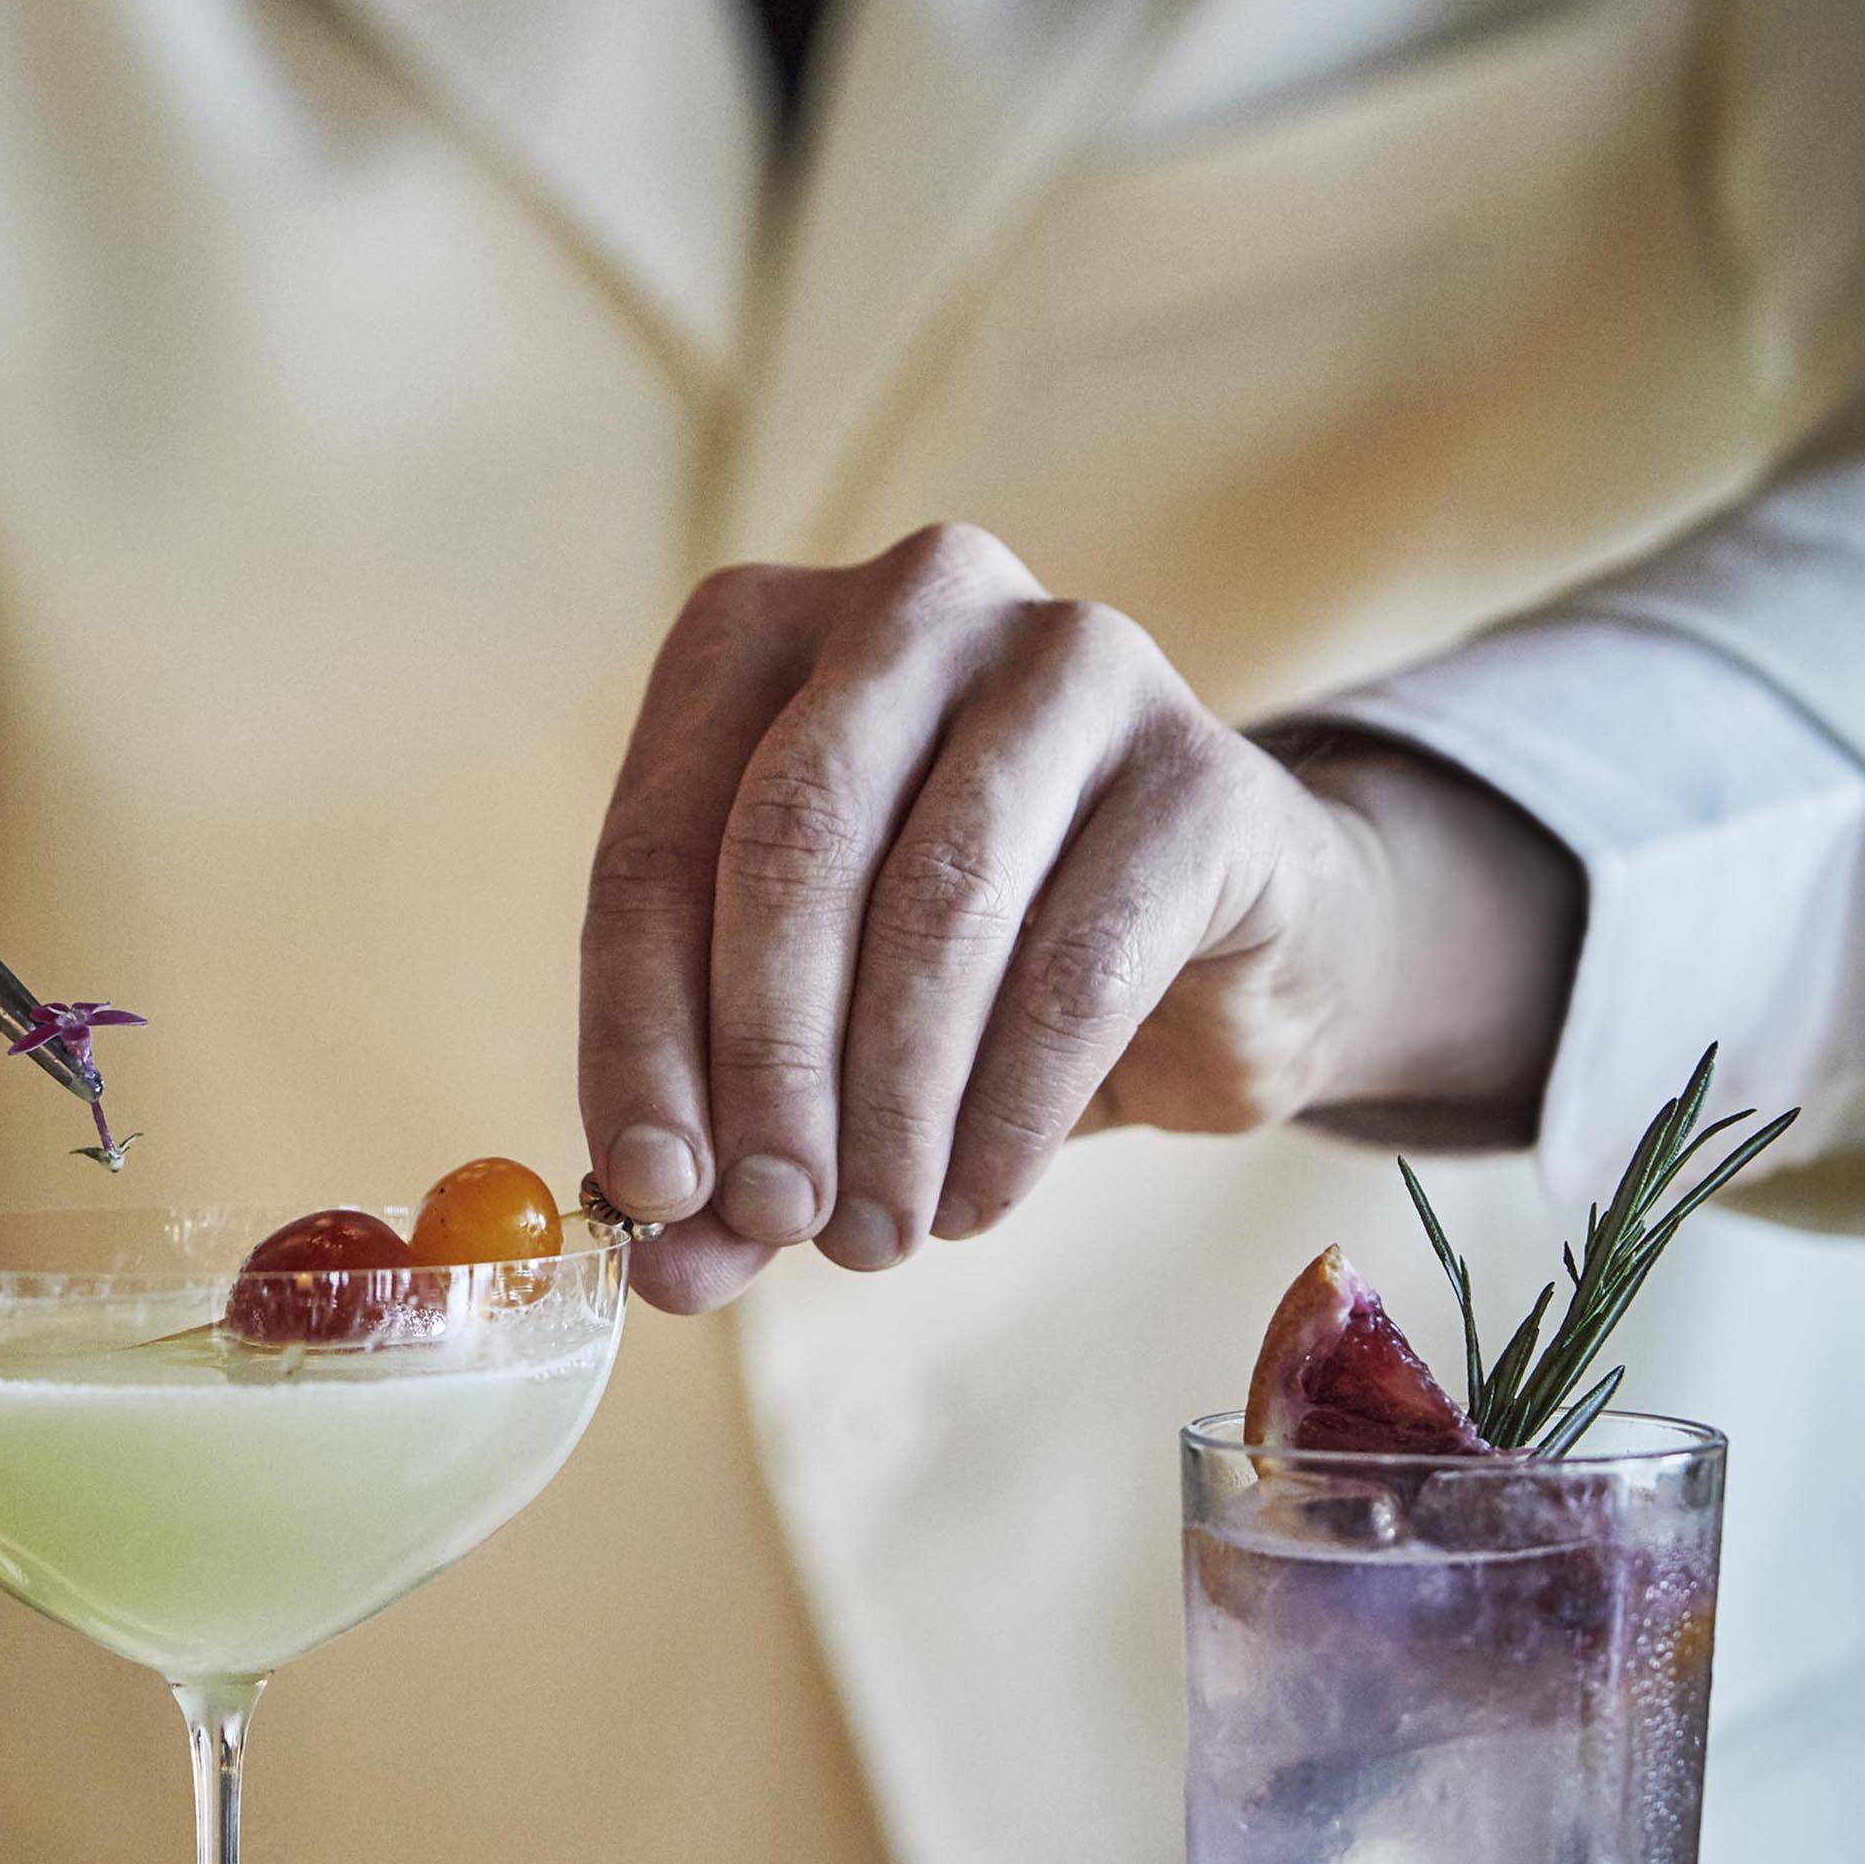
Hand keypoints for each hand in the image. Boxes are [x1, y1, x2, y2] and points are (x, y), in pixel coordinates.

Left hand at [578, 525, 1584, 1314]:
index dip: (639, 1033)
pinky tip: (976, 1199)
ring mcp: (1070, 662)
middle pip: (791, 845)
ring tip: (876, 1234)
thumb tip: (658, 1261)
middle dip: (767, 1059)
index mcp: (761, 635)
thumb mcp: (816, 1039)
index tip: (650, 1191)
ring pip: (937, 901)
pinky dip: (1011, 1108)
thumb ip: (727, 1136)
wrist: (1225, 948)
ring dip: (891, 1101)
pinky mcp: (1202, 769)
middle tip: (773, 1217)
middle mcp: (912, 602)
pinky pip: (1080, 960)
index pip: (657, 841)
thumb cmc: (974, 969)